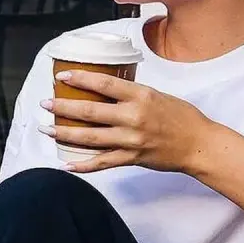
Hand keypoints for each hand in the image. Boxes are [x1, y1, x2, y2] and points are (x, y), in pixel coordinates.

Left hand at [38, 71, 212, 175]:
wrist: (197, 143)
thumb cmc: (180, 117)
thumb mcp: (157, 95)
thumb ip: (131, 94)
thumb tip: (106, 90)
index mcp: (140, 95)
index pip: (103, 83)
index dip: (80, 79)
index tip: (62, 76)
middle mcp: (133, 117)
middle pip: (90, 112)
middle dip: (63, 107)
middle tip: (45, 104)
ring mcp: (131, 140)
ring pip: (91, 138)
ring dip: (65, 134)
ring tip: (47, 130)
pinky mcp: (131, 159)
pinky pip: (102, 163)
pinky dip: (83, 165)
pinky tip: (66, 164)